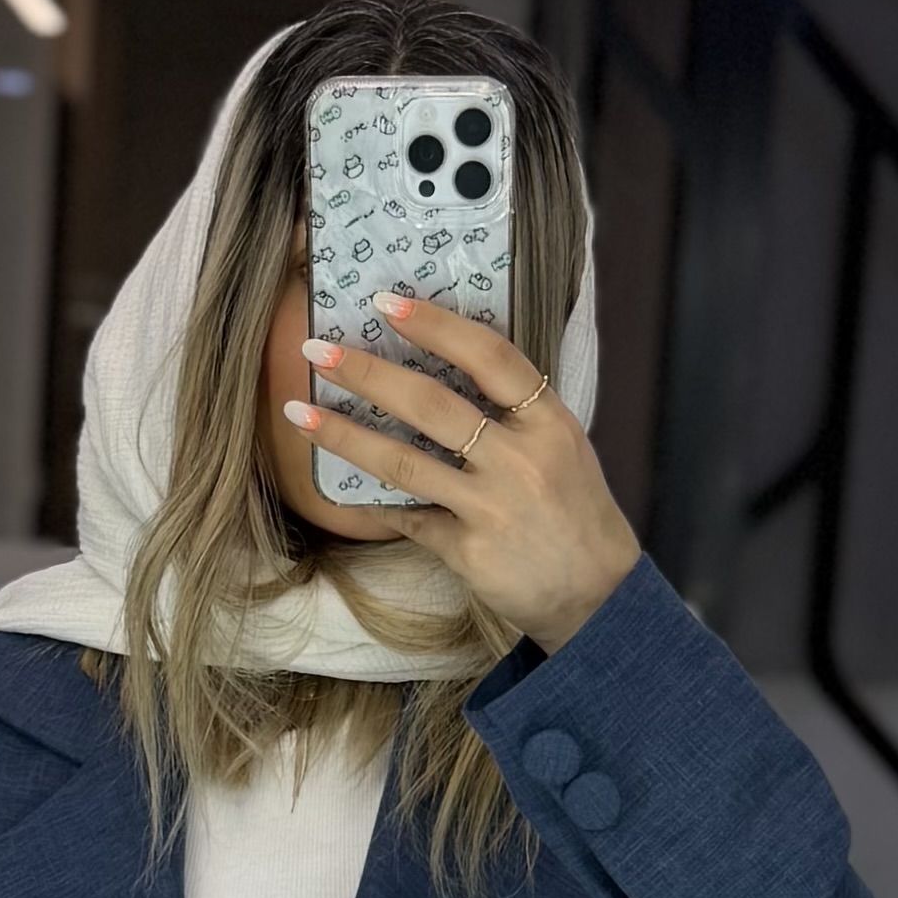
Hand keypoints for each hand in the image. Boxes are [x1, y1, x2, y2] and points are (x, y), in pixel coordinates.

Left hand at [288, 296, 640, 653]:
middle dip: (368, 373)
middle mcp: (520, 460)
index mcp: (548, 422)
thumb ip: (516, 411)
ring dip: (345, 435)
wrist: (598, 594)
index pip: (488, 357)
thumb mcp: (563, 447)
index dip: (436, 326)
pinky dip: (375, 505)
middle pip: (432, 404)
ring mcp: (492, 508)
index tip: (387, 303)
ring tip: (299, 412)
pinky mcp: (468, 552)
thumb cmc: (575, 511)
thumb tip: (445, 366)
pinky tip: (340, 490)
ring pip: (405, 462)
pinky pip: (408, 519)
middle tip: (316, 350)